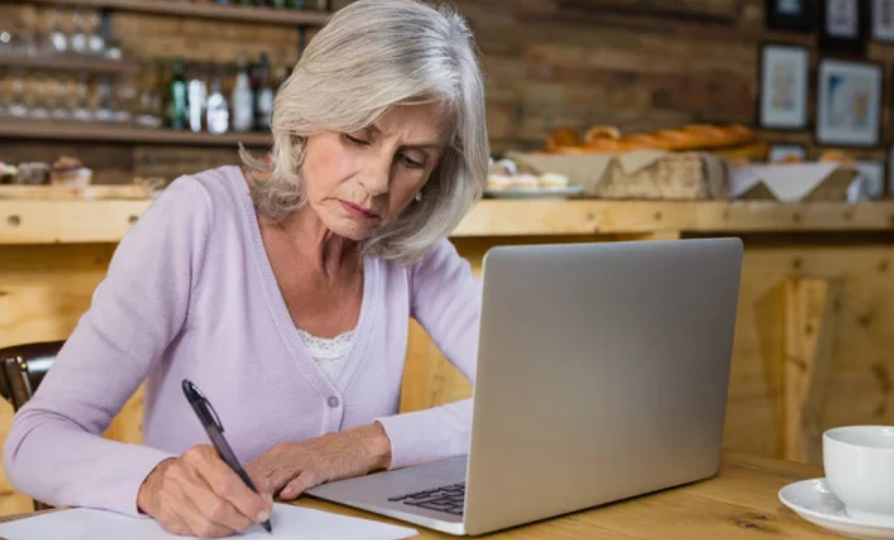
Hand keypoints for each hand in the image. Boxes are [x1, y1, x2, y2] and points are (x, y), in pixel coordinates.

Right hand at [137, 445, 273, 537]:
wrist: (159, 478)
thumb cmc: (197, 469)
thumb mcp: (219, 461)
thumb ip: (242, 476)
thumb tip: (264, 493)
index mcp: (198, 457)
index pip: (227, 483)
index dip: (249, 500)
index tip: (263, 509)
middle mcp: (182, 476)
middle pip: (217, 508)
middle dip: (242, 518)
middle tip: (255, 519)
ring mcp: (171, 498)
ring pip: (207, 525)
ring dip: (230, 528)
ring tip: (241, 522)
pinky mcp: (167, 518)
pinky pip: (197, 533)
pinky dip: (216, 532)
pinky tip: (224, 525)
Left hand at [246, 422, 391, 499]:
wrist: (355, 444)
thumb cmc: (323, 454)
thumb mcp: (292, 460)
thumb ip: (271, 473)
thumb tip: (247, 488)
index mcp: (278, 454)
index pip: (250, 468)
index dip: (236, 483)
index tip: (222, 495)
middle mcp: (286, 456)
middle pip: (259, 472)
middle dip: (245, 489)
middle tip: (233, 504)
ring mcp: (303, 461)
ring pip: (277, 475)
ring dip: (265, 490)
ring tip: (255, 504)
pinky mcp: (320, 468)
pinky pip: (305, 477)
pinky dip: (295, 485)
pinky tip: (288, 494)